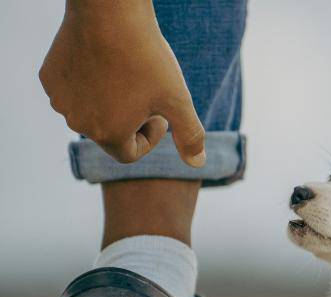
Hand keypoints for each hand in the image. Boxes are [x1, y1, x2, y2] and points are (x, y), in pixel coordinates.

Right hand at [39, 0, 204, 165]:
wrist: (110, 12)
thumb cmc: (147, 58)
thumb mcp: (178, 99)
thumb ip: (190, 135)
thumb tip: (198, 163)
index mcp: (109, 135)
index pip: (130, 152)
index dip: (150, 136)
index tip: (159, 113)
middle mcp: (78, 123)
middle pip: (110, 132)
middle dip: (130, 119)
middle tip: (145, 91)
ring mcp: (60, 100)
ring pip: (90, 111)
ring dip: (110, 101)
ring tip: (127, 76)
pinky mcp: (49, 78)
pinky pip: (73, 90)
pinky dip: (89, 83)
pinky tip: (104, 62)